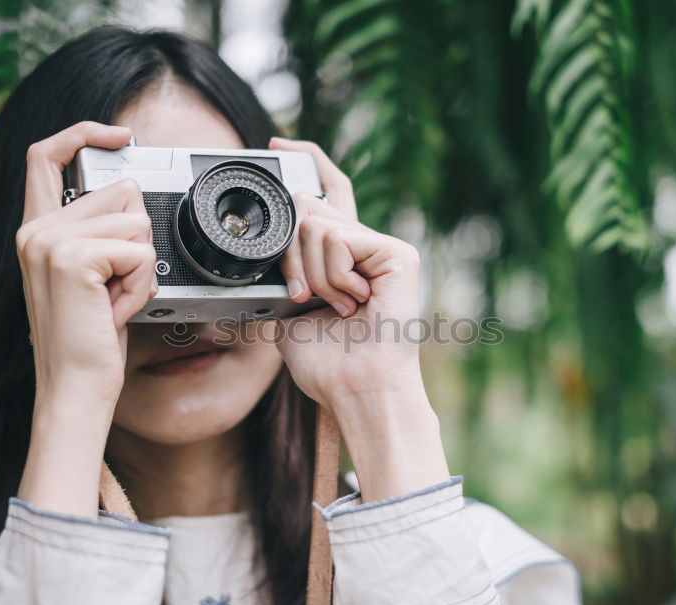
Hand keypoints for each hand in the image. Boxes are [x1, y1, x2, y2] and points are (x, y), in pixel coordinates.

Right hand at [16, 121, 156, 514]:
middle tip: (114, 287)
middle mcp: (35, 230)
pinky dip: (142, 284)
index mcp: (36, 229)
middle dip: (137, 241)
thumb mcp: (91, 278)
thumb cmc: (89, 341)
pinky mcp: (73, 258)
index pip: (46, 155)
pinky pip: (141, 251)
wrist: (74, 389)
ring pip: (137, 222)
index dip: (83, 133)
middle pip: (121, 192)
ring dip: (142, 267)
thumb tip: (130, 191)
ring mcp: (49, 242)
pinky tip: (116, 310)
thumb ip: (97, 233)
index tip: (120, 134)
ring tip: (113, 300)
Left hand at [269, 137, 449, 500]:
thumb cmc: (327, 361)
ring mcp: (385, 247)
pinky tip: (353, 301)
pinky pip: (338, 239)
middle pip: (308, 208)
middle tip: (303, 298)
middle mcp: (367, 245)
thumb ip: (288, 262)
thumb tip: (289, 216)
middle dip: (290, 256)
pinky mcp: (398, 253)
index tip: (277, 145)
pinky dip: (332, 276)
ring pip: (316, 225)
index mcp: (345, 256)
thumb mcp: (289, 305)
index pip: (327, 193)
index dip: (307, 162)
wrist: (354, 388)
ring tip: (337, 307)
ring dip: (312, 275)